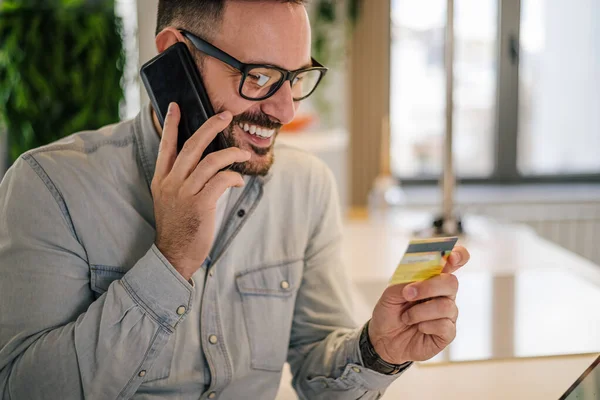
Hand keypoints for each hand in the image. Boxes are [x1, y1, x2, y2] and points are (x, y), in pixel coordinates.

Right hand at [151, 102, 250, 279]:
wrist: (173, 254)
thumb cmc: (177, 227)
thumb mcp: (169, 200)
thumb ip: (181, 180)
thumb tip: (205, 164)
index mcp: (162, 179)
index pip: (166, 145)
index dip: (171, 125)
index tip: (175, 107)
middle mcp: (172, 182)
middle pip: (192, 146)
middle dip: (210, 127)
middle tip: (224, 115)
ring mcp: (185, 192)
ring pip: (211, 161)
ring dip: (231, 154)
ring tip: (243, 153)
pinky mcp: (201, 204)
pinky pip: (222, 180)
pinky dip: (234, 177)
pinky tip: (239, 182)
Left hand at [368, 246, 469, 363]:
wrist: (383, 340)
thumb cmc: (389, 313)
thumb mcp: (390, 294)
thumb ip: (405, 282)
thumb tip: (418, 281)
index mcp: (432, 279)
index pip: (454, 261)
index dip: (458, 255)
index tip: (450, 257)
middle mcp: (443, 294)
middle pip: (452, 282)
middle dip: (429, 287)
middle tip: (408, 294)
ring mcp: (448, 314)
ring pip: (445, 306)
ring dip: (420, 311)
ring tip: (406, 317)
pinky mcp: (448, 332)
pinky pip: (444, 325)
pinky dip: (425, 325)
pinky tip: (418, 328)